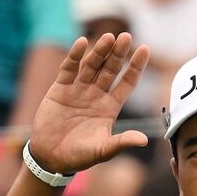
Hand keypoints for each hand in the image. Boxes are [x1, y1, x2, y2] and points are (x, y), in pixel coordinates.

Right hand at [27, 33, 150, 174]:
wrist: (51, 158)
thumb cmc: (79, 156)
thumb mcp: (103, 150)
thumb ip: (121, 142)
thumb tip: (143, 141)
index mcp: (110, 107)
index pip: (127, 82)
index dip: (136, 66)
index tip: (145, 48)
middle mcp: (96, 95)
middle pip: (110, 69)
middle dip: (118, 54)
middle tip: (127, 37)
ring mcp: (78, 90)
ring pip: (91, 66)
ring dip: (100, 51)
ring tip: (109, 37)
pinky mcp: (60, 89)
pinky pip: (68, 69)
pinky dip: (75, 56)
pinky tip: (82, 42)